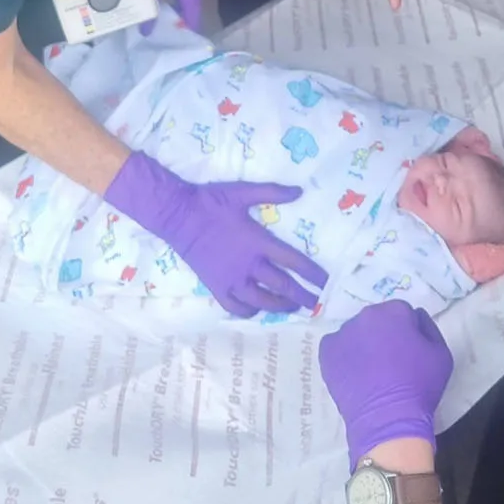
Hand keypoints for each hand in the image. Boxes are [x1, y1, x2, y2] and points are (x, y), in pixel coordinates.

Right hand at [104, 152, 327, 316]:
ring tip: (291, 308)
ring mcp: (231, 279)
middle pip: (282, 286)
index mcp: (258, 242)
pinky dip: (248, 312)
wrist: (178, 216)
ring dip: (279, 306)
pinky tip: (256, 310)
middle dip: (301, 297)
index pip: (293, 262)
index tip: (325, 282)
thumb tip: (300, 191)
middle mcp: (248, 265)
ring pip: (261, 301)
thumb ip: (273, 192)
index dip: (311, 273)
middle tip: (315, 304)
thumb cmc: (212, 202)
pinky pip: (236, 307)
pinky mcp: (216, 286)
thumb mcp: (243, 192)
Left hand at [110, 0, 202, 32]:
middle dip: (185, 22)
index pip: (193, 9)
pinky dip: (176, 5)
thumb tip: (147, 33)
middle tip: (176, 40)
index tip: (185, 44)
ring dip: (180, 14)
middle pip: (192, 6)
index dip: (189, 26)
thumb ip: (149, 10)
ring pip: (187, 1)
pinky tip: (166, 15)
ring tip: (172, 31)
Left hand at [319, 302, 452, 467]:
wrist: (389, 420)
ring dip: (363, 344)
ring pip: (356, 332)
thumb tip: (415, 318)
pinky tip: (354, 373)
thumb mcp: (441, 354)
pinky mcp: (327, 352)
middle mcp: (366, 315)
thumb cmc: (420, 387)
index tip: (409, 352)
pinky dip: (344, 356)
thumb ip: (429, 328)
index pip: (402, 313)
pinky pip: (336, 346)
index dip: (407, 333)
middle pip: (377, 320)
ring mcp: (343, 333)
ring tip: (371, 372)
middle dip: (384, 334)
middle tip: (391, 362)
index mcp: (395, 311)